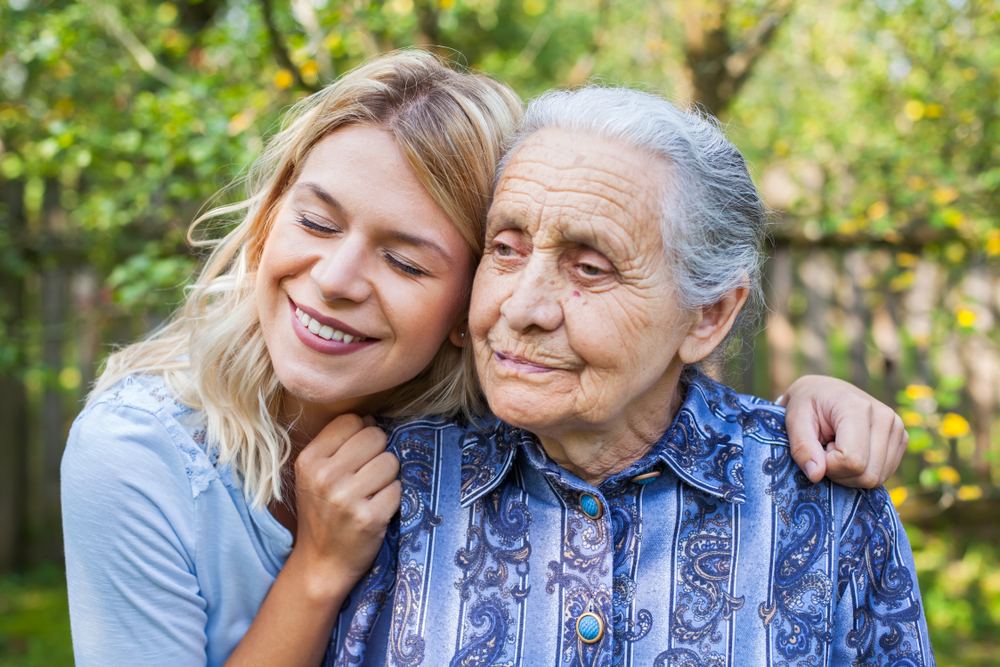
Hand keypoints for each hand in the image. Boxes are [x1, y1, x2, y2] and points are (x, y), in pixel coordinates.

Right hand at [292, 414, 400, 584]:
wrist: (320, 564)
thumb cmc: (321, 514)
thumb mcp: (314, 476)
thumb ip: (337, 444)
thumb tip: (370, 418)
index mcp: (309, 460)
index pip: (351, 421)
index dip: (361, 434)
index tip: (356, 456)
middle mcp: (325, 476)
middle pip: (375, 436)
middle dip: (378, 453)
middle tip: (367, 476)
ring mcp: (347, 498)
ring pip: (391, 462)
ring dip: (388, 477)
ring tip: (371, 493)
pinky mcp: (370, 518)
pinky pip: (398, 489)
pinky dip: (393, 498)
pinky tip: (377, 509)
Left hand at [779, 376, 907, 487]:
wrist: (824, 390)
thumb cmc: (806, 404)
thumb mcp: (793, 420)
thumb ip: (802, 448)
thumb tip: (816, 475)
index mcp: (858, 407)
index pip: (851, 460)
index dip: (828, 465)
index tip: (817, 448)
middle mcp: (885, 417)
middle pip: (867, 474)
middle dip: (839, 473)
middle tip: (826, 451)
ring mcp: (897, 428)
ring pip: (876, 478)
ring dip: (850, 474)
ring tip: (837, 449)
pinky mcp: (901, 439)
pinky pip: (883, 474)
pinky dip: (862, 472)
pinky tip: (851, 452)